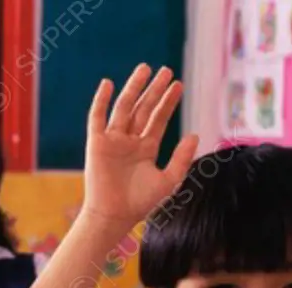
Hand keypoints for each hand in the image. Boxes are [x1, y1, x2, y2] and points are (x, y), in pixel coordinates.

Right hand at [82, 64, 198, 233]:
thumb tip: (195, 134)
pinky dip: (101, 101)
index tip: (178, 85)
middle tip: (166, 70)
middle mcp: (129, 141)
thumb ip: (182, 158)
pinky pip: (97, 118)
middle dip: (155, 90)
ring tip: (145, 69)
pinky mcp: (96, 143)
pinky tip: (108, 84)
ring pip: (124, 108)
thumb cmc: (140, 203)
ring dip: (134, 88)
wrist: (114, 215)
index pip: (159, 119)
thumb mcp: (169, 180)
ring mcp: (112, 141)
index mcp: (146, 149)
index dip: (169, 102)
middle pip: (143, 109)